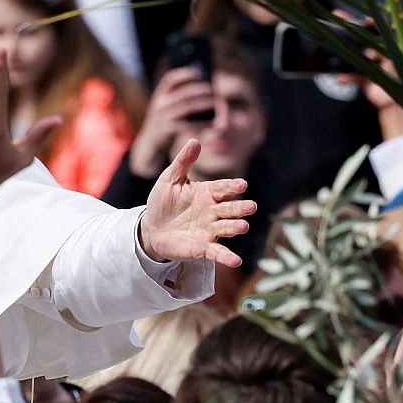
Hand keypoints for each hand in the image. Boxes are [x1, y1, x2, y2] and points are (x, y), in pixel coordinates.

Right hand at [127, 66, 213, 178]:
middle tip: (216, 92)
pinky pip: (189, 125)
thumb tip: (207, 90)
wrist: (151, 143)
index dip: (184, 74)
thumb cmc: (166, 122)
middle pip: (184, 93)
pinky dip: (203, 124)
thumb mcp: (168, 108)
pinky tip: (214, 124)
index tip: (199, 73)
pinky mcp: (168, 130)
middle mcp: (160, 104)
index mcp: (159, 95)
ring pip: (189, 106)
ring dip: (206, 104)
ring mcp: (163, 117)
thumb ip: (182, 99)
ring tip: (220, 105)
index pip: (170, 80)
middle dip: (202, 90)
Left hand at [139, 139, 254, 267]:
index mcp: (207, 192)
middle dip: (240, 208)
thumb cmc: (163, 202)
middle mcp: (213, 211)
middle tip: (251, 207)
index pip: (223, 188)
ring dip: (235, 228)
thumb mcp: (170, 179)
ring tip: (243, 226)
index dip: (232, 186)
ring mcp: (210, 230)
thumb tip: (195, 141)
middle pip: (230, 209)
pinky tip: (236, 261)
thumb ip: (183, 162)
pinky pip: (217, 252)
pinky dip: (226, 257)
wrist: (151, 228)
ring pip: (226, 228)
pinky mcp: (203, 248)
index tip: (241, 184)